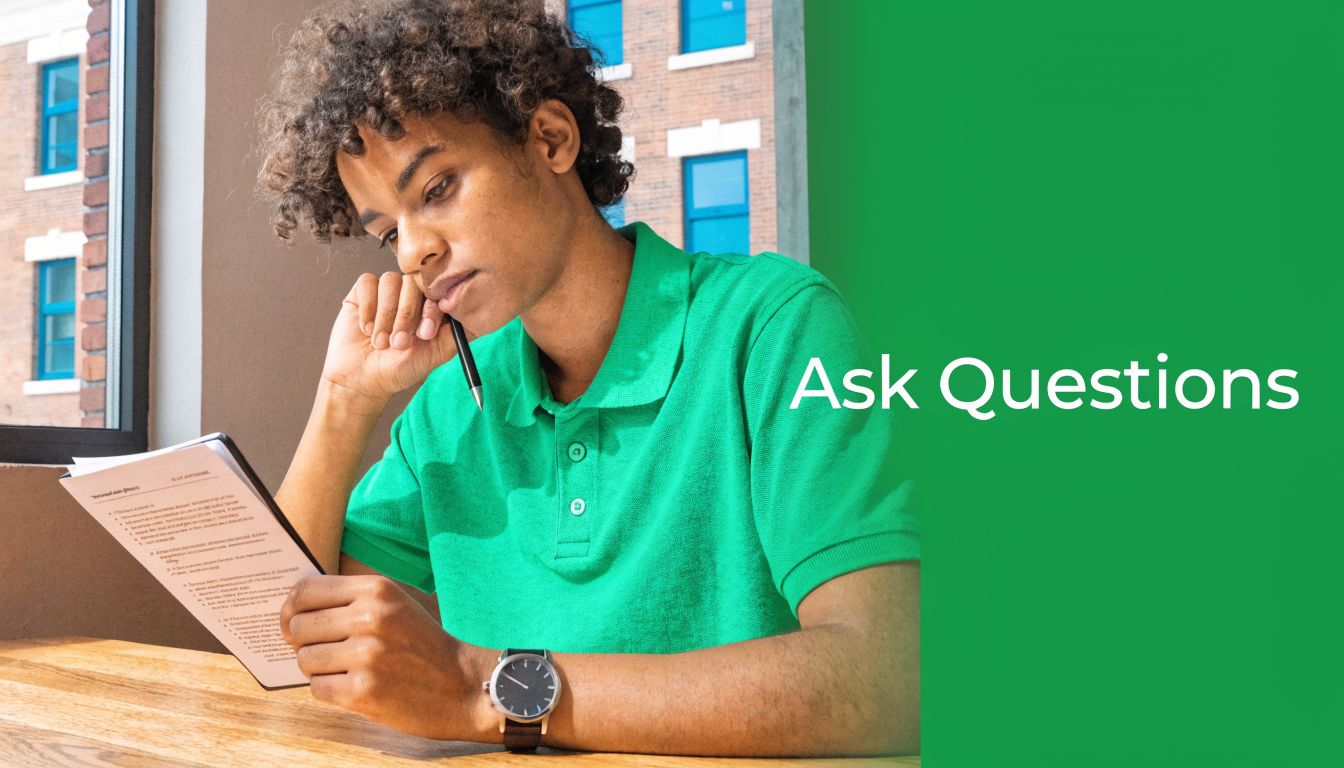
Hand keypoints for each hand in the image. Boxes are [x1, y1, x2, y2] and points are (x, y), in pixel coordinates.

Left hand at [278, 574, 491, 740]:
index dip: (290, 609)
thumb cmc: (423, 645)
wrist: (463, 685)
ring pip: (305, 659)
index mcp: (377, 590)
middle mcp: (370, 617)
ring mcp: (366, 655)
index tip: (292, 623)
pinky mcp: (362, 691)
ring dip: (318, 668)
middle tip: (325, 651)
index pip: (305, 590)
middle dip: (303, 643)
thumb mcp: (394, 605)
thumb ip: (350, 600)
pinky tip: (353, 686)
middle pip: (299, 627)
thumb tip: (293, 611)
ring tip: (346, 669)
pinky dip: (329, 690)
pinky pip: (317, 688)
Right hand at [320, 272, 462, 409]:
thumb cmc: (400, 368)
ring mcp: (387, 290)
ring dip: (386, 316)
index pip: (438, 291)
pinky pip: (367, 282)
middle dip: (407, 316)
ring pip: (390, 282)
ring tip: (381, 342)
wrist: (363, 378)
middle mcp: (411, 294)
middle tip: (399, 343)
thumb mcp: (436, 354)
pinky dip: (368, 307)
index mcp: (431, 306)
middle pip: (414, 284)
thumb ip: (457, 334)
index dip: (431, 310)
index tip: (425, 334)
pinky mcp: (363, 290)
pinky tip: (367, 328)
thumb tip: (480, 316)